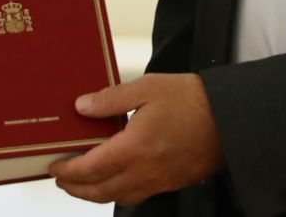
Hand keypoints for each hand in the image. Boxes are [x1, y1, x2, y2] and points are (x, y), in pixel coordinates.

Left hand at [48, 73, 224, 204]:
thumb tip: (82, 107)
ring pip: (117, 197)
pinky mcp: (171, 183)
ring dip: (94, 193)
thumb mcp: (147, 88)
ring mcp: (158, 181)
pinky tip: (115, 180)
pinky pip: (136, 196)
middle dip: (75, 188)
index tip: (54, 165)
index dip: (67, 170)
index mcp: (134, 148)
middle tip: (60, 178)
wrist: (230, 118)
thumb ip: (110, 100)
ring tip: (83, 182)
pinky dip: (117, 193)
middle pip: (99, 191)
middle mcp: (144, 172)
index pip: (89, 169)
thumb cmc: (193, 100)